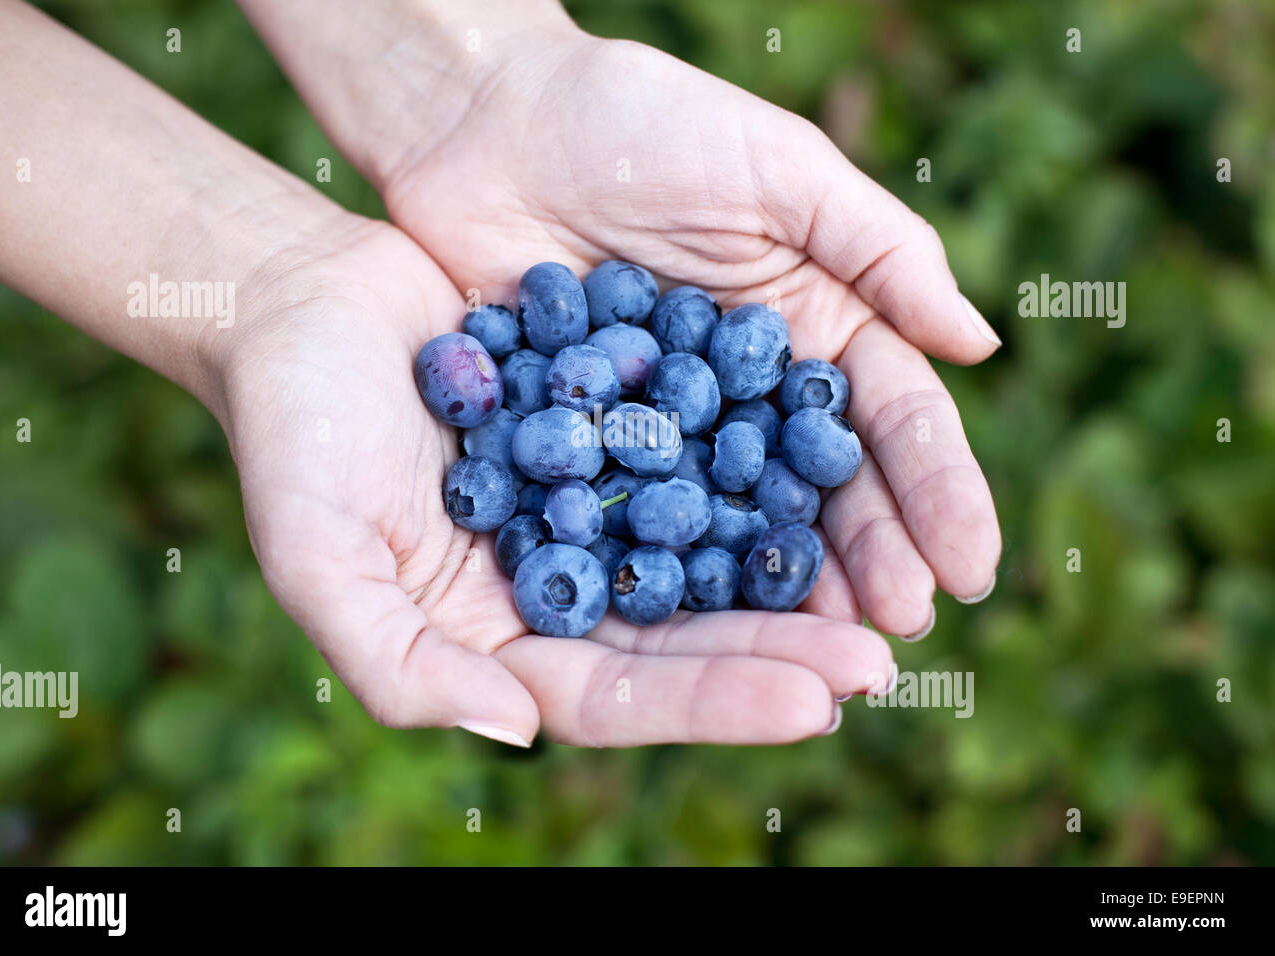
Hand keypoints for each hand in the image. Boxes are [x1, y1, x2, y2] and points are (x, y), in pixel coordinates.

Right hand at [216, 219, 895, 745]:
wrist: (303, 302)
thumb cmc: (292, 434)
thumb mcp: (319, 558)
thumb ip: (399, 664)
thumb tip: (518, 728)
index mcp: (500, 641)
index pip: (621, 693)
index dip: (715, 702)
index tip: (816, 704)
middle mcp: (560, 585)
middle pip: (685, 634)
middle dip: (781, 651)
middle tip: (880, 660)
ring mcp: (593, 506)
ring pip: (709, 552)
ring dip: (792, 568)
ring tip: (886, 579)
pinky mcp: (613, 428)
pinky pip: (699, 453)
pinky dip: (761, 466)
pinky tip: (831, 466)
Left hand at [370, 30, 1002, 637]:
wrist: (489, 122)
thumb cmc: (642, 123)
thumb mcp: (781, 170)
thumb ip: (883, 251)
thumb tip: (982, 345)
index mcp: (816, 326)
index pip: (892, 422)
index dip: (937, 494)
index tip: (972, 568)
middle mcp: (752, 393)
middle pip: (826, 490)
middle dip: (872, 558)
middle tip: (899, 629)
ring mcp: (673, 429)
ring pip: (742, 522)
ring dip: (786, 588)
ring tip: (826, 652)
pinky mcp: (592, 449)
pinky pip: (641, 520)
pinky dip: (676, 572)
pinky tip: (705, 628)